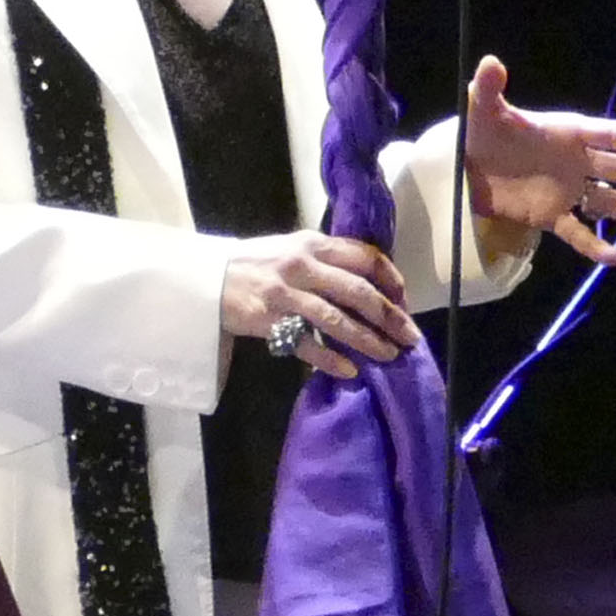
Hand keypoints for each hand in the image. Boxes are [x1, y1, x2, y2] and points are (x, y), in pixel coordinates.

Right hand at [227, 230, 416, 380]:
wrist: (206, 279)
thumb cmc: (254, 265)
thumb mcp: (291, 249)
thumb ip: (325, 259)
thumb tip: (366, 282)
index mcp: (312, 244)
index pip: (364, 256)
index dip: (390, 279)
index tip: (404, 299)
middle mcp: (302, 265)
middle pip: (358, 291)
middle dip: (389, 316)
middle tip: (409, 336)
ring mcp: (285, 294)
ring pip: (337, 320)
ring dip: (367, 340)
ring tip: (388, 355)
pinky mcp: (269, 320)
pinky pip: (307, 344)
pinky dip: (330, 359)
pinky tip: (349, 370)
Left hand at [459, 55, 615, 266]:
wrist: (464, 168)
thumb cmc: (482, 133)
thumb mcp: (483, 111)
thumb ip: (490, 89)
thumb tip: (490, 64)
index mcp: (568, 133)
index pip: (609, 135)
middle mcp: (575, 162)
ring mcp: (566, 191)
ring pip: (604, 202)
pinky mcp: (550, 216)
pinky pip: (576, 233)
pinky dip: (594, 246)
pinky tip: (613, 258)